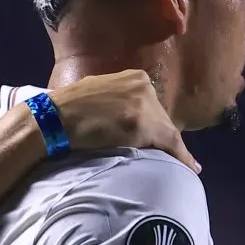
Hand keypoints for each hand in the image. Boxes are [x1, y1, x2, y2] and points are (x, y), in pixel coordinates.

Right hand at [48, 70, 200, 172]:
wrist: (53, 117)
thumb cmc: (68, 109)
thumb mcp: (99, 94)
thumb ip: (118, 99)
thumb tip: (126, 117)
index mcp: (133, 76)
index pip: (154, 106)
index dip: (158, 127)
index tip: (163, 141)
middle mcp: (142, 86)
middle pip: (163, 118)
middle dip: (165, 139)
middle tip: (170, 158)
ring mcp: (142, 104)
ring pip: (168, 132)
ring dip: (173, 151)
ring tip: (184, 166)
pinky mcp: (140, 124)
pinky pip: (169, 143)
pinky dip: (182, 157)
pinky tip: (191, 168)